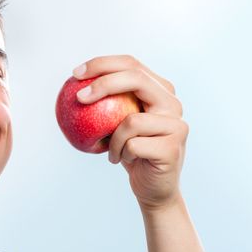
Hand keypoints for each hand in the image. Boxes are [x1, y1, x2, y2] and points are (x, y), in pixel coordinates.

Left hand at [73, 55, 188, 210]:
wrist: (152, 188)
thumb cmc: (130, 151)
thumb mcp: (116, 122)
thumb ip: (108, 101)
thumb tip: (74, 81)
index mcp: (161, 91)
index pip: (131, 64)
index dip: (102, 63)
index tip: (76, 73)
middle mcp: (173, 103)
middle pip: (136, 78)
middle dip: (103, 83)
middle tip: (79, 97)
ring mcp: (177, 125)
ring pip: (131, 120)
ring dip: (112, 139)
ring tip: (110, 150)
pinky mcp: (172, 147)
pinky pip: (132, 144)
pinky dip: (119, 153)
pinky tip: (121, 160)